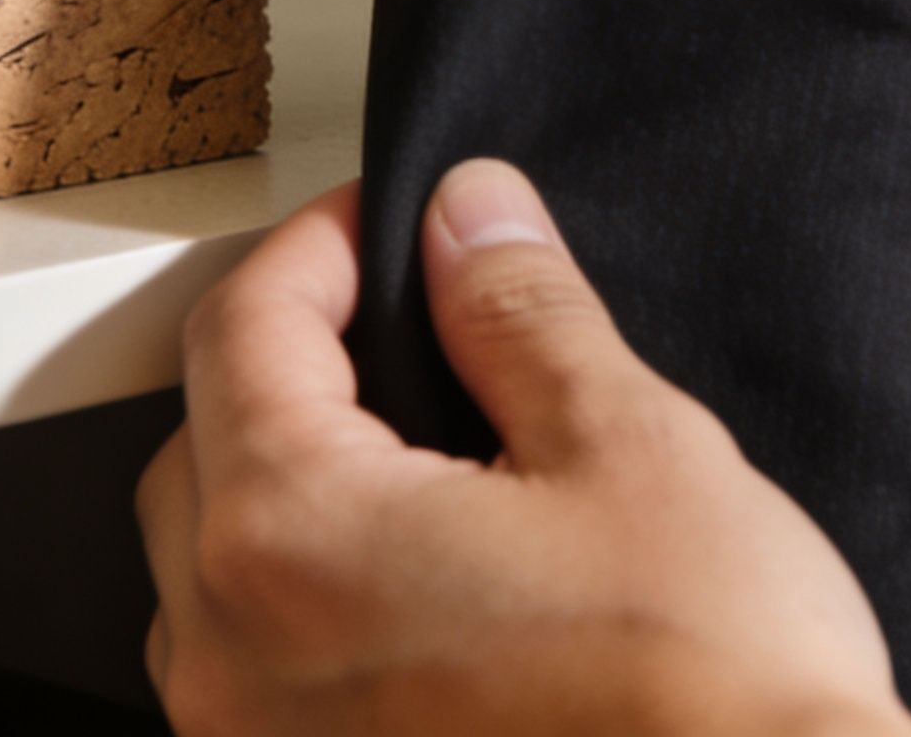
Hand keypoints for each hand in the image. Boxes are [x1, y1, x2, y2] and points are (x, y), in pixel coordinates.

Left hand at [138, 161, 910, 736]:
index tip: (382, 225)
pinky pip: (262, 680)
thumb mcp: (627, 447)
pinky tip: (425, 589)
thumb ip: (520, 314)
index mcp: (289, 540)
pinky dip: (311, 609)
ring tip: (417, 462)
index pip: (239, 332)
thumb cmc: (709, 693)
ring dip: (287, 496)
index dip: (318, 247)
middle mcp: (237, 662)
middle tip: (400, 325)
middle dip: (289, 368)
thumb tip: (469, 221)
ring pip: (215, 578)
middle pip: (200, 451)